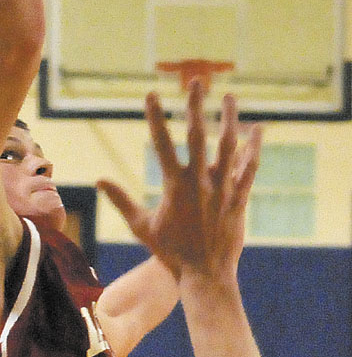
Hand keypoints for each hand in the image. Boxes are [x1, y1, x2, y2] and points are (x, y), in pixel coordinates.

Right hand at [97, 82, 260, 281]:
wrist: (206, 275)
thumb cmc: (170, 253)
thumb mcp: (140, 227)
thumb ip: (121, 200)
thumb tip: (98, 180)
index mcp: (175, 186)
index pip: (162, 143)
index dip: (155, 116)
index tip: (150, 94)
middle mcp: (200, 182)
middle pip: (198, 135)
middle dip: (196, 106)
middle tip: (196, 81)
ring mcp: (222, 189)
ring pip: (229, 146)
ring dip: (229, 119)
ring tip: (229, 97)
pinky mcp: (239, 198)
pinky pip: (250, 168)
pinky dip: (254, 149)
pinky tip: (258, 130)